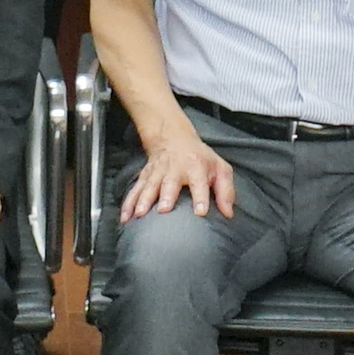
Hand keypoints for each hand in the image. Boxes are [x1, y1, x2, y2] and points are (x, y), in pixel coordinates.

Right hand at [119, 128, 234, 223]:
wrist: (173, 138)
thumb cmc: (200, 158)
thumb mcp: (220, 168)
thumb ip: (226, 191)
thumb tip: (228, 214)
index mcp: (196, 167)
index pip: (199, 183)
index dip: (200, 197)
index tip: (200, 212)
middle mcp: (175, 169)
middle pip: (169, 183)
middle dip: (165, 196)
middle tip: (163, 210)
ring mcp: (157, 172)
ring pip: (149, 186)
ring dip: (143, 200)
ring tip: (139, 215)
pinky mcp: (145, 176)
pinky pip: (135, 190)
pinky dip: (128, 203)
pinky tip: (125, 217)